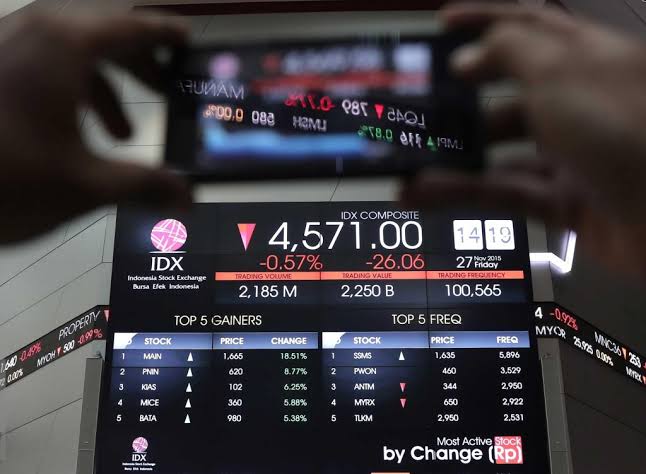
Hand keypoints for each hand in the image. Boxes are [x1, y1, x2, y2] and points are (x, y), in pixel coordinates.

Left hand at [0, 14, 190, 243]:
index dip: (165, 33)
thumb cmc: (7, 179)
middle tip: (168, 87)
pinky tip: (76, 133)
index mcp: (67, 45)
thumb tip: (190, 200)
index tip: (188, 40)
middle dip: (139, 62)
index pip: (133, 24)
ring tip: (125, 130)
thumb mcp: (86, 185)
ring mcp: (7, 44)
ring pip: (73, 47)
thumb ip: (145, 186)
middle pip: (104, 31)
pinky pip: (44, 61)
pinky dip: (70, 89)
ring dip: (106, 82)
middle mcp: (37, 30)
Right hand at [401, 3, 645, 276]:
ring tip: (405, 160)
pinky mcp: (561, 201)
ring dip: (453, 156)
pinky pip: (504, 192)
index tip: (441, 23)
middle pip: (508, 92)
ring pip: (500, 150)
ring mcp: (570, 155)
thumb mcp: (561, 73)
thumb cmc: (619, 127)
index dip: (485, 19)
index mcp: (586, 59)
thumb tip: (467, 57)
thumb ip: (509, 52)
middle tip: (417, 106)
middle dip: (462, 99)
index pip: (530, 26)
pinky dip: (461, 193)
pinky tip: (420, 193)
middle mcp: (577, 103)